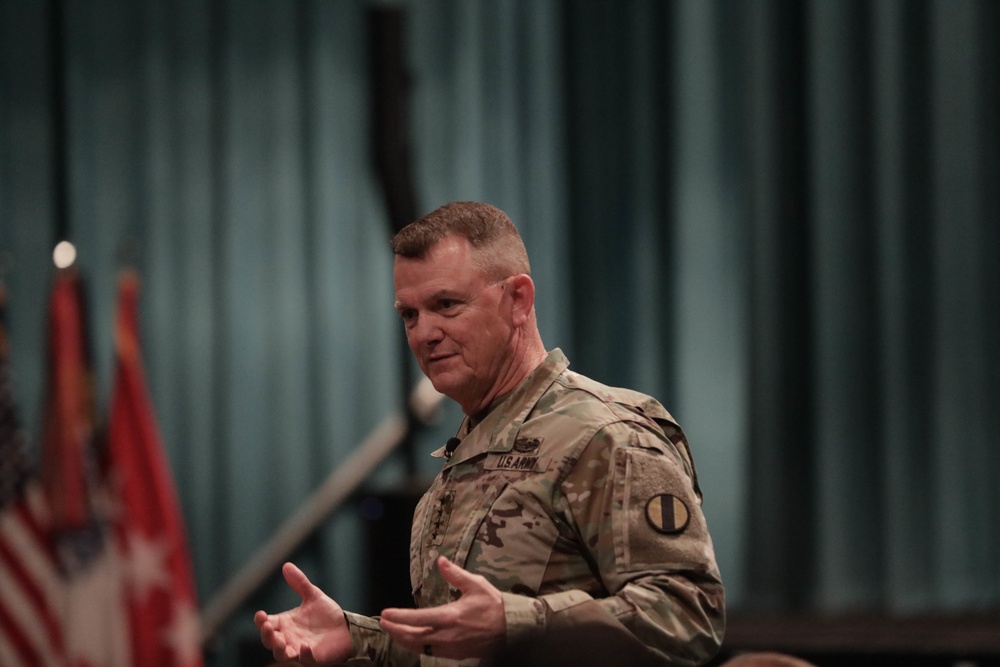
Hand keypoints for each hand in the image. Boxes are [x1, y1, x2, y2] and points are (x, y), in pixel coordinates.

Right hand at [254, 562, 352, 664]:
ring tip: (280, 641)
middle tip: (267, 626)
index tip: (260, 614)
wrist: (346, 628)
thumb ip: (299, 582)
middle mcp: (289, 638)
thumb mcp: (313, 595)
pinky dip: (304, 654)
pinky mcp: (314, 657)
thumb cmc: (326, 615)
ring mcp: (300, 649)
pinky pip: (306, 659)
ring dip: (279, 649)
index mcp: (285, 623)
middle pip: (270, 641)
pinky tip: (305, 646)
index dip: (261, 621)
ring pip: (282, 654)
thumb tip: (286, 565)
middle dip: (266, 635)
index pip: (267, 623)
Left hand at [378, 556, 505, 659]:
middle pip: (414, 637)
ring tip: (394, 631)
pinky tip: (414, 639)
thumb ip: (455, 574)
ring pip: (420, 647)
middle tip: (384, 623)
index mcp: (451, 617)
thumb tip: (440, 560)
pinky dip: (418, 646)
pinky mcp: (456, 654)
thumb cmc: (494, 605)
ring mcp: (451, 647)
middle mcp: (448, 635)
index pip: (418, 618)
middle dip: (396, 630)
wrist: (512, 630)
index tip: (385, 614)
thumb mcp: (476, 584)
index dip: (399, 617)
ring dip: (405, 639)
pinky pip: (431, 652)